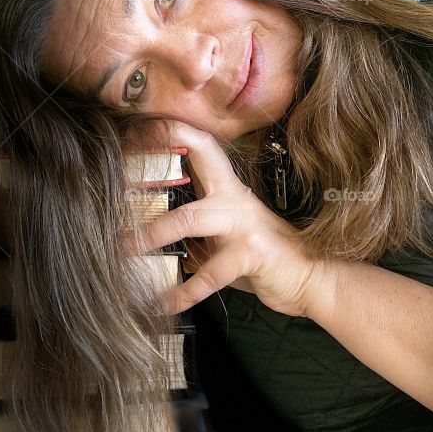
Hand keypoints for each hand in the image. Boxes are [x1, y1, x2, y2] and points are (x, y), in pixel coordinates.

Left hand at [126, 119, 327, 318]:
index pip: (199, 142)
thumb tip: (147, 228)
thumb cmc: (261, 255)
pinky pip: (209, 274)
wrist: (311, 277)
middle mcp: (233, 196)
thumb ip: (194, 226)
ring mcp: (243, 223)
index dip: (170, 130)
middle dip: (161, 151)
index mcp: (226, 187)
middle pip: (198, 156)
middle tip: (122, 160)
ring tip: (121, 249)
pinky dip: (183, 291)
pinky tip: (162, 302)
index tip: (135, 129)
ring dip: (151, 234)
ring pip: (189, 219)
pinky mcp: (251, 254)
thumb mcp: (225, 232)